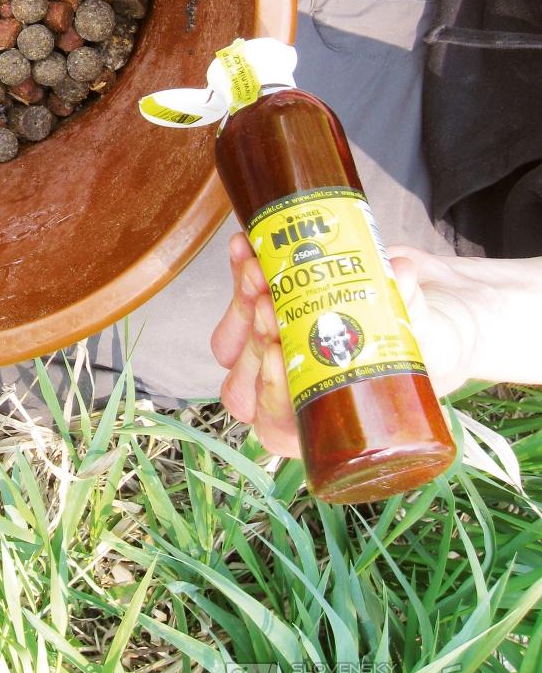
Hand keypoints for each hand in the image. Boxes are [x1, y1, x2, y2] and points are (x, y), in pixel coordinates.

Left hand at [210, 234, 502, 458]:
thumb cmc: (438, 343)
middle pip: (246, 379)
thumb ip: (414, 314)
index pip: (278, 426)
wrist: (439, 305)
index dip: (269, 395)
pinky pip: (239, 297)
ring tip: (259, 267)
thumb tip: (400, 272)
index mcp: (326, 419)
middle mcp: (294, 388)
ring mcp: (277, 347)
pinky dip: (237, 271)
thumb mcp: (436, 340)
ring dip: (239, 303)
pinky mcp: (271, 306)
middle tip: (269, 302)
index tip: (277, 355)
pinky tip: (242, 245)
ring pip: (234, 341)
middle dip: (252, 337)